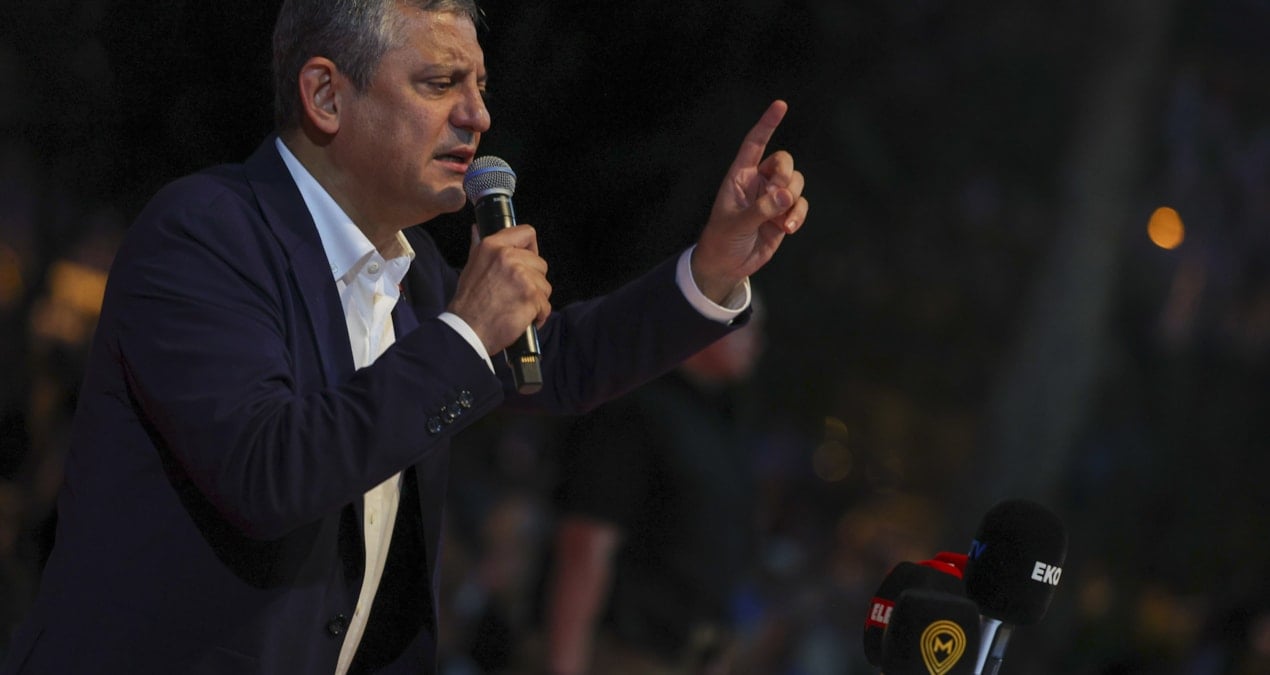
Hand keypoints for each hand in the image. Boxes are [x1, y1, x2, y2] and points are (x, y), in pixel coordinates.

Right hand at [448, 223, 551, 355]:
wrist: (467, 330)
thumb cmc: (468, 303)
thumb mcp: (471, 267)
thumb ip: (478, 246)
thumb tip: (478, 229)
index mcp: (493, 246)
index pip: (526, 233)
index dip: (531, 248)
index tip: (527, 262)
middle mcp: (507, 257)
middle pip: (540, 263)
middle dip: (533, 281)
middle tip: (516, 294)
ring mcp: (521, 276)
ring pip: (545, 286)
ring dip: (536, 300)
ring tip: (517, 308)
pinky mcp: (531, 296)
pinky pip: (546, 305)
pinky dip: (538, 316)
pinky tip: (523, 319)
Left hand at [692, 100, 807, 302]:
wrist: (728, 265)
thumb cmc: (722, 240)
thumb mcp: (736, 224)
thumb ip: (760, 209)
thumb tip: (784, 196)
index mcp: (740, 176)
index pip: (754, 143)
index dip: (767, 124)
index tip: (780, 106)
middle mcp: (758, 182)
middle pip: (784, 161)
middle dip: (786, 175)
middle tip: (778, 195)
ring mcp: (773, 198)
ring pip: (796, 182)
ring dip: (793, 199)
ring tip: (782, 221)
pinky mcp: (784, 214)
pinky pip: (800, 204)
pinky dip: (798, 214)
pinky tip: (787, 228)